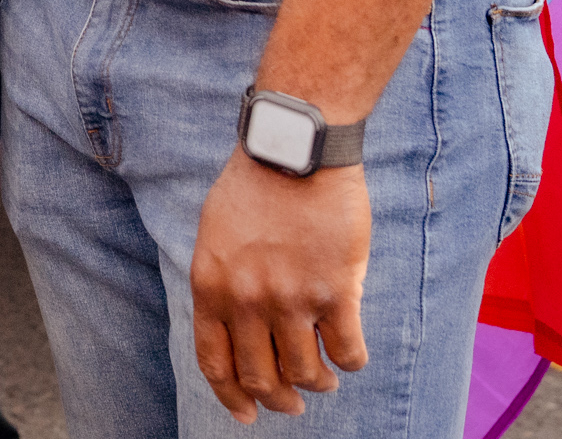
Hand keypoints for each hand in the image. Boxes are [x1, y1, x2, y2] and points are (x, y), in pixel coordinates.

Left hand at [189, 153, 370, 420]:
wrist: (295, 148)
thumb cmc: (255, 185)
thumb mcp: (216, 235)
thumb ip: (224, 284)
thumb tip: (240, 332)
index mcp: (211, 286)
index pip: (216, 363)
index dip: (232, 397)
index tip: (247, 415)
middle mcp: (247, 300)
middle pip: (262, 378)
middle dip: (279, 400)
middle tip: (293, 402)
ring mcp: (291, 298)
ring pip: (306, 374)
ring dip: (318, 383)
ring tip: (324, 377)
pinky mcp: (336, 292)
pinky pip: (348, 353)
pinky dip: (350, 362)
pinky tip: (350, 354)